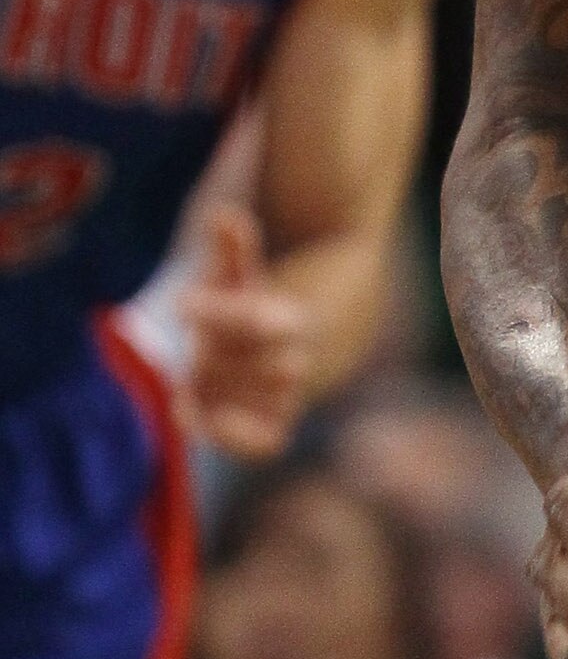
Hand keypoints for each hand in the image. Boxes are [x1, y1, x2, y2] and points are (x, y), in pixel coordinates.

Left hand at [180, 203, 310, 456]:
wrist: (297, 350)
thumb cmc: (248, 309)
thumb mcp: (238, 277)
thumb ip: (231, 251)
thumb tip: (224, 215)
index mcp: (291, 319)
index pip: (260, 319)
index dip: (219, 312)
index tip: (179, 304)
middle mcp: (296, 361)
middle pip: (260, 362)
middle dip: (219, 353)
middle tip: (194, 350)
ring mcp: (286, 398)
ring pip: (259, 397)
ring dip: (220, 389)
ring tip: (190, 381)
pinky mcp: (275, 426)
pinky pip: (265, 442)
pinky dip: (234, 437)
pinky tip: (190, 414)